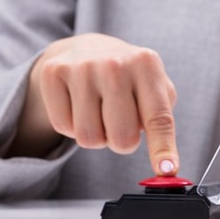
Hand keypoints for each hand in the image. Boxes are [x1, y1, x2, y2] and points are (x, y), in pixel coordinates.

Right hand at [13, 33, 178, 174]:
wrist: (87, 48)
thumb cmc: (130, 79)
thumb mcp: (155, 89)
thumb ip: (162, 124)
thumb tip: (166, 167)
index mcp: (147, 65)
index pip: (158, 117)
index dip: (162, 147)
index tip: (166, 169)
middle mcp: (115, 64)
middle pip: (122, 138)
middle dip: (123, 143)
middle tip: (121, 125)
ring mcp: (82, 66)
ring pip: (89, 138)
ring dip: (97, 136)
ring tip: (100, 112)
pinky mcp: (53, 72)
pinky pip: (63, 128)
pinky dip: (72, 126)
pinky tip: (79, 105)